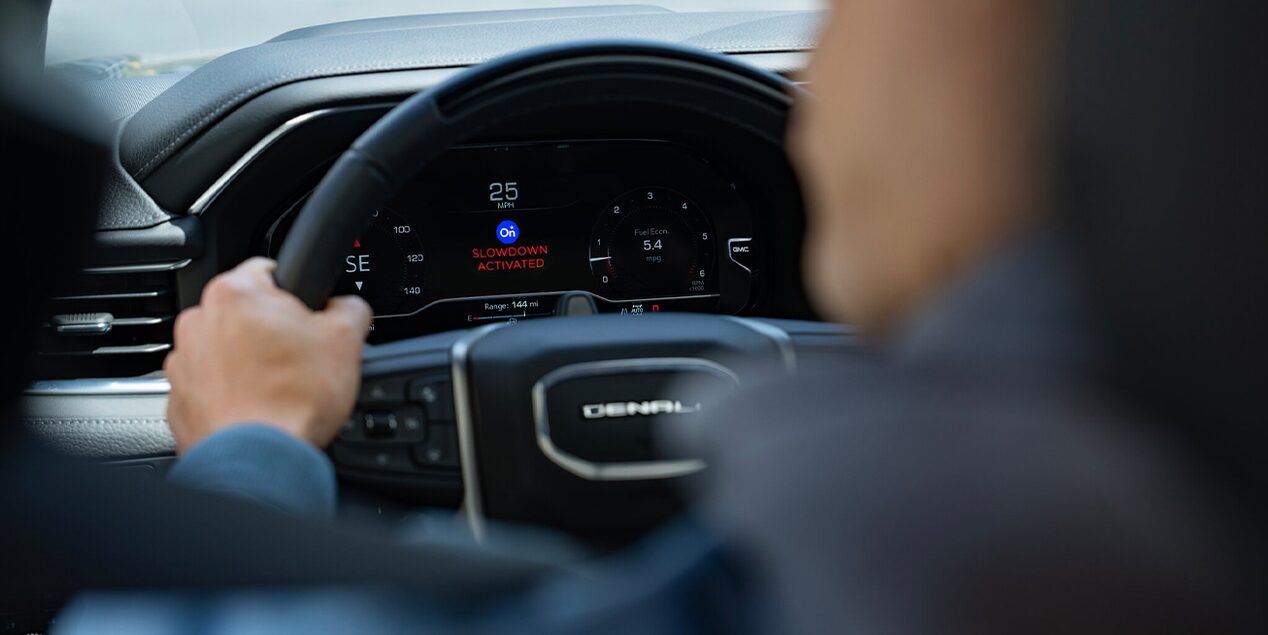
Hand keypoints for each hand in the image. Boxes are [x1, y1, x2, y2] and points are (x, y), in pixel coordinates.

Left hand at [164, 258, 372, 452]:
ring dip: (250, 360)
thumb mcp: (346, 340)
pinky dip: (232, 390)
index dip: (299, 293)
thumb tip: (348, 306)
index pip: (270, 269)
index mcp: (235, 293)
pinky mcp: (179, 397)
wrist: (259, 459)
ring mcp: (183, 361)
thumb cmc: (293, 401)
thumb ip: (350, 307)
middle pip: (246, 310)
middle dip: (272, 329)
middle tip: (301, 356)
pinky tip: (259, 404)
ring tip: (280, 385)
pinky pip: (211, 383)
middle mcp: (199, 321)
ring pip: (226, 347)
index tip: (309, 315)